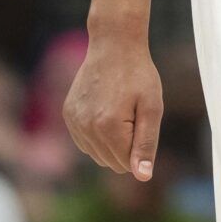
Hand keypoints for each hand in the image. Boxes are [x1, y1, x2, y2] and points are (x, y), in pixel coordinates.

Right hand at [63, 33, 163, 179]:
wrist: (114, 45)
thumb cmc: (138, 74)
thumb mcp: (152, 107)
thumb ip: (146, 144)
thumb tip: (142, 176)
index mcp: (108, 127)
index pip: (126, 164)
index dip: (139, 148)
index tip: (143, 122)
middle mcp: (86, 128)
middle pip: (110, 162)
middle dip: (126, 147)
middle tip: (133, 115)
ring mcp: (73, 121)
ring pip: (96, 154)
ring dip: (112, 142)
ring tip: (121, 111)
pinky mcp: (68, 114)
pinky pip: (84, 141)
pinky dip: (97, 135)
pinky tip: (107, 112)